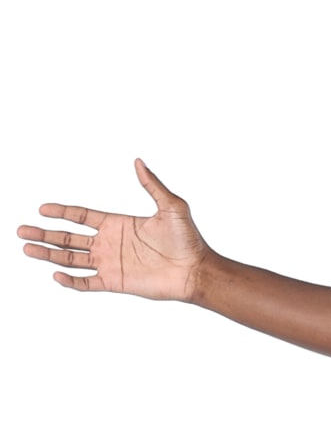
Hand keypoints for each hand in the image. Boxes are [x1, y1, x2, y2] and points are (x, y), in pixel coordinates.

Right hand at [18, 160, 207, 301]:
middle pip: (68, 237)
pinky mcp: (115, 282)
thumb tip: (139, 161)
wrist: (197, 270)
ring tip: (26, 248)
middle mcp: (109, 242)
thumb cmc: (188, 239)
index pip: (81, 216)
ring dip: (48, 254)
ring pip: (71, 259)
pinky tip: (56, 275)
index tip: (42, 209)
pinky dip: (71, 281)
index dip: (61, 212)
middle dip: (44, 234)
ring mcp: (110, 263)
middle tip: (20, 230)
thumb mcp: (171, 206)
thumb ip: (152, 185)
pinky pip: (87, 283)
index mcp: (117, 223)